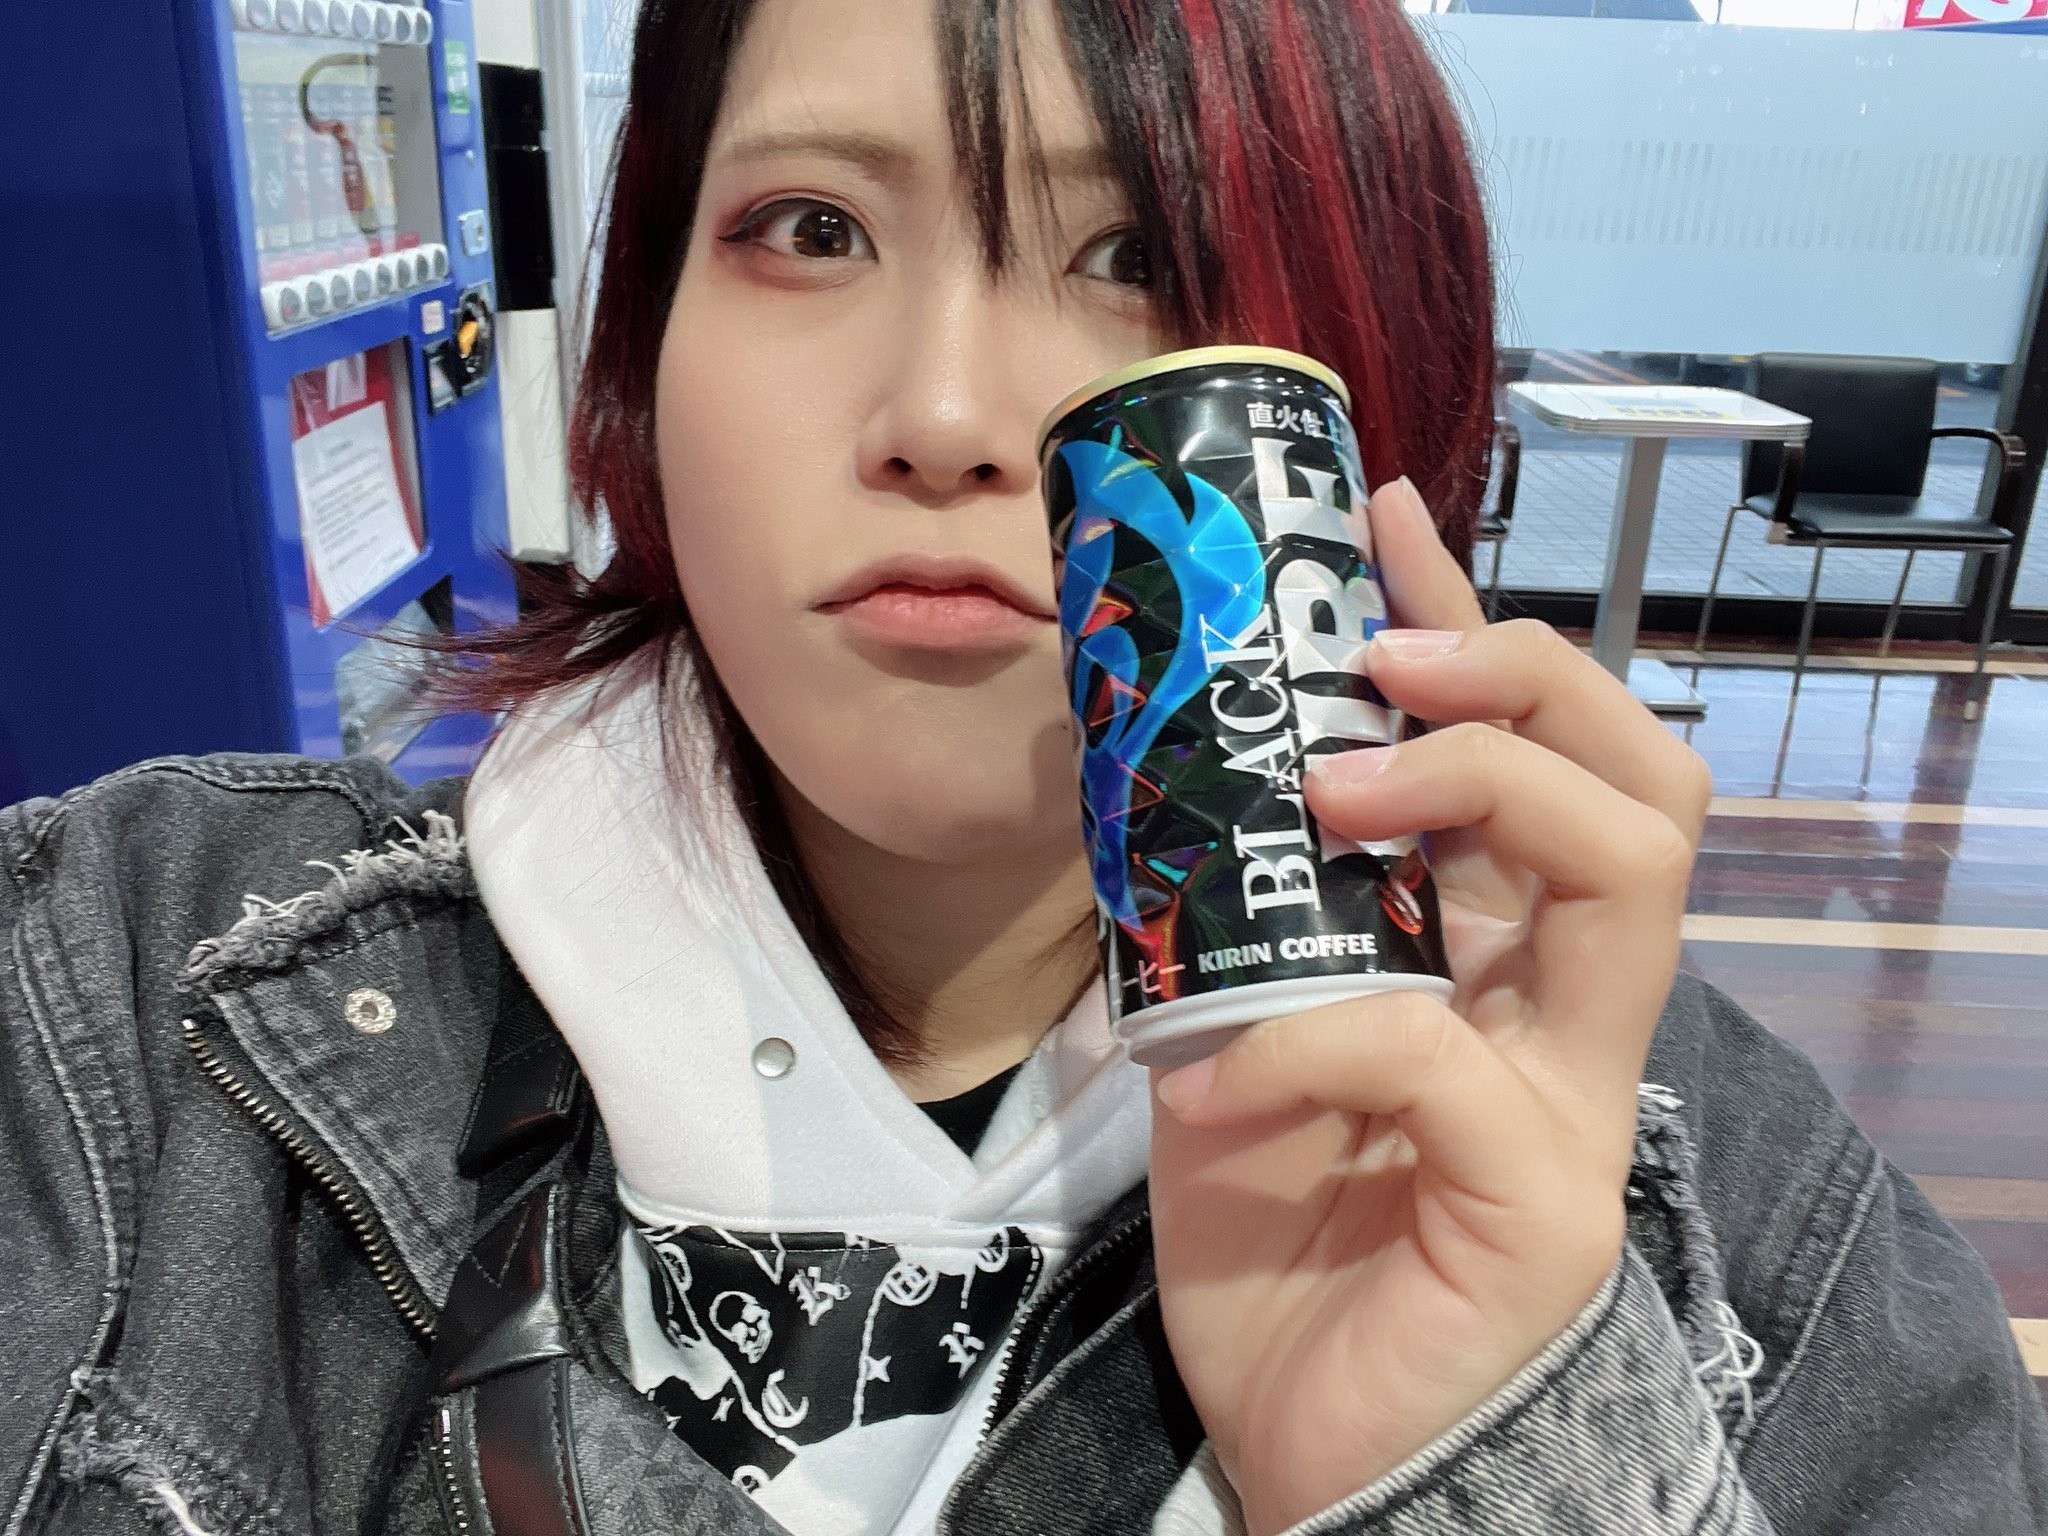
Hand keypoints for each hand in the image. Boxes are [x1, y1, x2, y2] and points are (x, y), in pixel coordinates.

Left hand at [1145, 477, 1711, 1535]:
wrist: (1303, 1442)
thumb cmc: (1275, 1240)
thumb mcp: (1227, 1041)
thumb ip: (1229, 925)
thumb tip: (1152, 772)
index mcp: (1498, 966)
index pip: (1542, 761)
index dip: (1475, 630)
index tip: (1380, 521)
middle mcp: (1565, 1016)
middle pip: (1647, 783)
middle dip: (1522, 681)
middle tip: (1384, 660)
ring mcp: (1572, 1104)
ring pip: (1627, 874)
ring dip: (1469, 793)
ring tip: (1330, 789)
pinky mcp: (1538, 1202)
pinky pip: (1432, 1058)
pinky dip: (1300, 1039)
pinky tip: (1207, 1078)